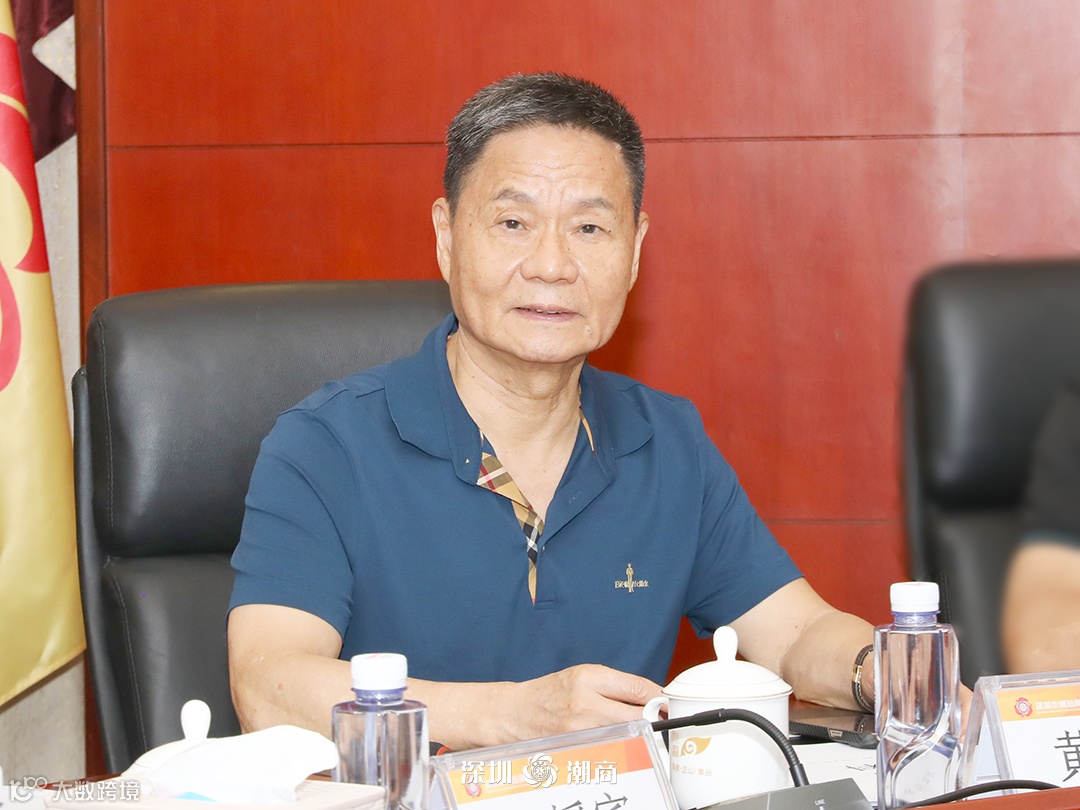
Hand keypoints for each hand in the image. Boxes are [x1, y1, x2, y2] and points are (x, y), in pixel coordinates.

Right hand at [501, 664, 662, 740]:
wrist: (514, 712)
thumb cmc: (550, 693)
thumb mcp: (582, 676)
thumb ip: (616, 686)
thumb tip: (652, 697)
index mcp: (588, 677)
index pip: (638, 688)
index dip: (660, 698)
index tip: (668, 704)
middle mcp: (584, 702)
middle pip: (637, 716)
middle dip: (652, 720)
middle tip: (660, 723)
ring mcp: (579, 729)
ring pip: (626, 736)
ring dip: (638, 736)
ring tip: (641, 735)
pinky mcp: (575, 748)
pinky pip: (609, 749)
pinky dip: (619, 749)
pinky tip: (619, 746)